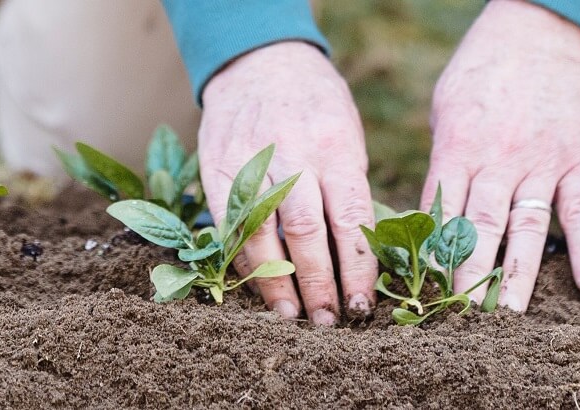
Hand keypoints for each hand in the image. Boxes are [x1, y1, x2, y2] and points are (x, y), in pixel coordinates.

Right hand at [200, 42, 377, 324]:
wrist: (262, 61)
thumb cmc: (318, 107)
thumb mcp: (349, 137)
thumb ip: (349, 189)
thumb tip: (360, 256)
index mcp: (336, 148)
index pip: (351, 220)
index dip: (357, 269)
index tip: (362, 305)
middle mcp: (294, 155)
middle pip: (306, 232)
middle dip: (318, 284)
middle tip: (328, 322)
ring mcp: (251, 160)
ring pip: (263, 232)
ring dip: (276, 282)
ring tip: (290, 316)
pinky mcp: (217, 167)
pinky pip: (230, 222)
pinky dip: (243, 258)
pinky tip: (255, 284)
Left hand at [423, 0, 579, 310]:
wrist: (541, 32)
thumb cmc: (483, 68)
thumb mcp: (446, 109)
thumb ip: (442, 161)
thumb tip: (429, 210)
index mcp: (456, 148)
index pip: (438, 214)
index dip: (429, 257)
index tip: (420, 294)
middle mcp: (496, 161)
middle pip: (478, 230)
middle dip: (466, 279)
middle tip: (458, 322)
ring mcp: (540, 163)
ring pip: (525, 229)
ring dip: (516, 277)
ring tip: (507, 319)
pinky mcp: (576, 161)